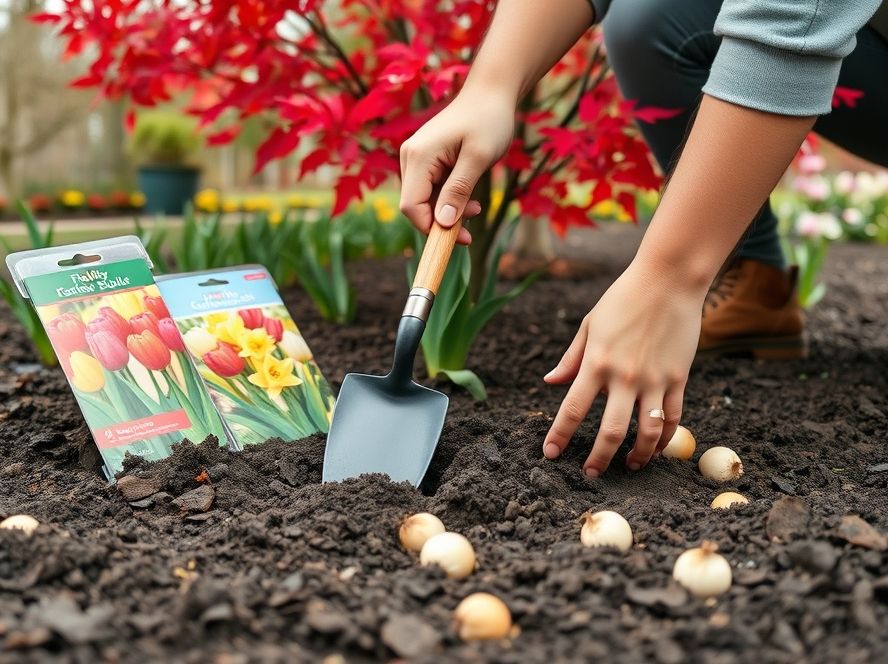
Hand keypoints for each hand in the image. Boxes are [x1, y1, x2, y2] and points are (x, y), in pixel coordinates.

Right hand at [399, 91, 515, 243]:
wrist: (491, 93)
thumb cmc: (488, 120)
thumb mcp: (478, 158)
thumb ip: (458, 190)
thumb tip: (442, 223)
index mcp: (418, 156)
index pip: (411, 206)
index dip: (431, 228)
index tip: (460, 238)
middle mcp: (410, 157)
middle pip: (416, 205)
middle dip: (442, 220)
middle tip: (473, 224)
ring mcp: (417, 158)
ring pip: (424, 200)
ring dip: (448, 210)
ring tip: (476, 207)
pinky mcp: (426, 160)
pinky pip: (431, 189)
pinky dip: (449, 199)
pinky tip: (469, 197)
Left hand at [542, 258, 706, 476]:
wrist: (669, 279)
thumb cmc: (623, 298)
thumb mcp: (590, 325)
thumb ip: (571, 358)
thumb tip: (550, 383)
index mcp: (595, 363)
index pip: (571, 410)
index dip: (559, 436)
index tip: (550, 454)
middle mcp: (624, 376)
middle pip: (610, 432)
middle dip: (598, 459)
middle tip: (591, 473)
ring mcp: (654, 379)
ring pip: (647, 432)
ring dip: (638, 456)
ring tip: (630, 466)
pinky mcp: (679, 377)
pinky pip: (673, 417)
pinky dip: (666, 438)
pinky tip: (657, 446)